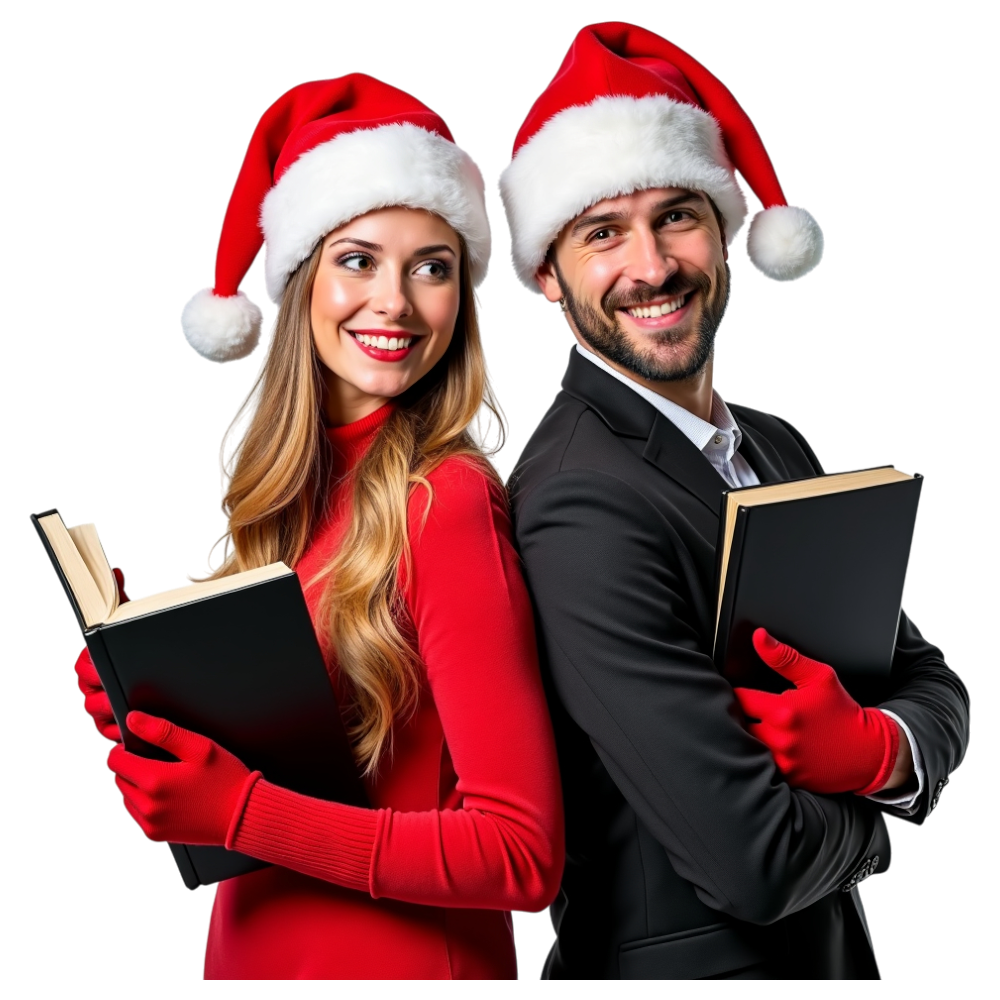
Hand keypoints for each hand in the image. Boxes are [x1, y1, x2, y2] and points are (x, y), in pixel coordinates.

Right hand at [72, 567, 129, 741]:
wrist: (172, 682)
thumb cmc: (144, 649)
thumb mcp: (136, 623)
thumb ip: (123, 599)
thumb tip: (116, 572)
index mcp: (95, 665)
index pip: (82, 666)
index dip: (88, 667)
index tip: (99, 664)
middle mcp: (95, 691)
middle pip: (90, 695)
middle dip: (102, 693)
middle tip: (116, 690)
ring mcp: (105, 714)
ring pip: (101, 718)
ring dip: (112, 715)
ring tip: (127, 709)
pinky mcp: (119, 733)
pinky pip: (115, 737)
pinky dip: (122, 734)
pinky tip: (134, 729)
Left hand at [106, 712, 260, 845]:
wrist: (242, 815)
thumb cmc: (226, 779)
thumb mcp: (200, 747)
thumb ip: (163, 731)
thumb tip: (133, 720)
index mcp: (155, 780)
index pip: (115, 760)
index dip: (124, 748)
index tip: (140, 745)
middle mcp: (147, 805)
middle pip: (118, 778)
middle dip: (131, 766)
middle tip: (158, 760)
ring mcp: (150, 823)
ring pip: (125, 797)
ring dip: (135, 785)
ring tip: (164, 777)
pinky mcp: (155, 834)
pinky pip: (136, 814)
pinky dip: (144, 802)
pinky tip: (167, 795)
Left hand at [733, 628, 898, 794]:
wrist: (868, 751)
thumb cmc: (842, 712)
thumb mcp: (818, 677)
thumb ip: (784, 657)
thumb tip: (759, 637)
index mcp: (782, 711)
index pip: (738, 698)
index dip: (734, 693)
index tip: (740, 692)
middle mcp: (779, 738)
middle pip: (737, 724)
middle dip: (739, 716)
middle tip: (747, 711)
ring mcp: (782, 761)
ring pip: (747, 746)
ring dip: (747, 736)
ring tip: (755, 728)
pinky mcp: (787, 778)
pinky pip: (761, 765)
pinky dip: (760, 756)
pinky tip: (768, 747)